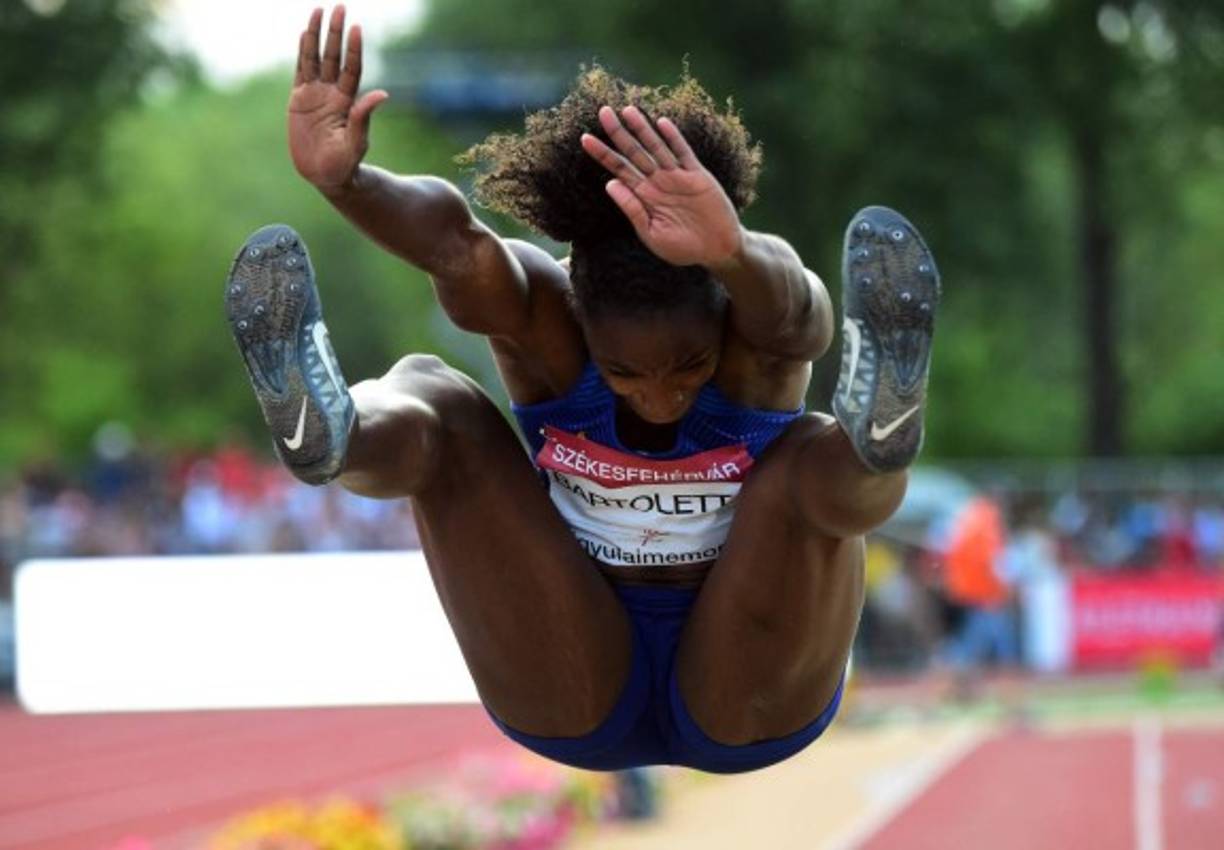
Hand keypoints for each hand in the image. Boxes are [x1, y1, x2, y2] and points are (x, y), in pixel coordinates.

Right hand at [288, 5, 388, 194]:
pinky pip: (301, 71)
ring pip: (316, 58)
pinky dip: (302, 52)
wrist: (325, 175)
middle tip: (339, 6)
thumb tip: (383, 94)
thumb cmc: (345, 163)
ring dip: (317, 35)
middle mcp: (333, 93)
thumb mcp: (356, 141)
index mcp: (348, 102)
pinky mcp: (299, 100)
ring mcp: (315, 94)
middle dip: (336, 32)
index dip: (353, 49)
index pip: (352, 68)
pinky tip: (305, 34)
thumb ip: (363, 117)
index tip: (357, 27)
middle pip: (334, 56)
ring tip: (319, 11)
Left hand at [581, 106, 742, 267]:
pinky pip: (683, 153)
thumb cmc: (682, 248)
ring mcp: (677, 177)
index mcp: (643, 197)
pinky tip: (662, 123)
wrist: (716, 250)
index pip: (619, 170)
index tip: (585, 139)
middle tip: (603, 111)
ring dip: (642, 129)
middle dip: (618, 133)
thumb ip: (632, 209)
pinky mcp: (698, 176)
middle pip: (634, 153)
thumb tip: (610, 183)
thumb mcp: (652, 234)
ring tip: (627, 110)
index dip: (603, 154)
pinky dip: (673, 139)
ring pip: (656, 148)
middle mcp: (657, 182)